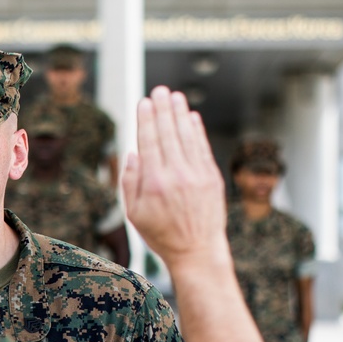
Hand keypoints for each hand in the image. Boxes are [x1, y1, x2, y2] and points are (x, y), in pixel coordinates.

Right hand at [123, 86, 228, 271]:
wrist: (197, 251)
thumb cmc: (161, 234)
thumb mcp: (134, 213)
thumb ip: (130, 182)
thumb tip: (134, 154)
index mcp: (154, 182)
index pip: (149, 142)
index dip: (146, 119)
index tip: (144, 102)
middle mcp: (177, 174)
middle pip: (168, 133)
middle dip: (163, 109)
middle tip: (160, 90)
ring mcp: (197, 174)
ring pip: (187, 136)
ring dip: (180, 114)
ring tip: (175, 96)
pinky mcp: (212, 177)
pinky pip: (202, 147)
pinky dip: (196, 130)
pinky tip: (191, 117)